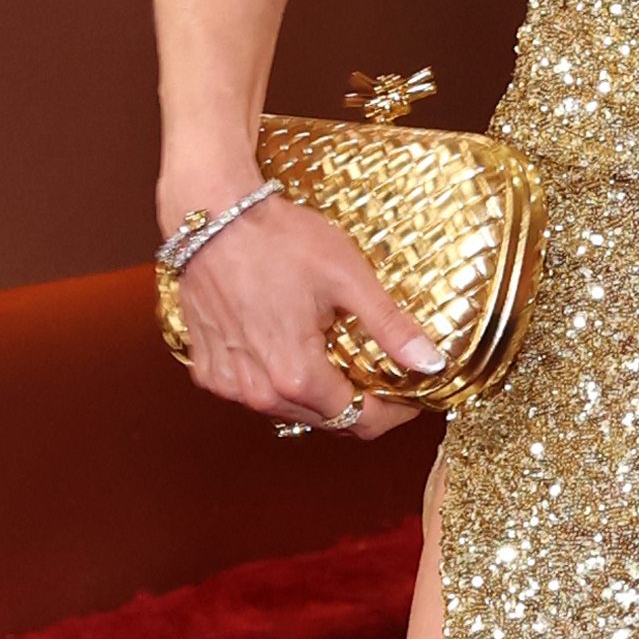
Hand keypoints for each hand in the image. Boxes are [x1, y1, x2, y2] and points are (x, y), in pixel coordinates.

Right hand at [164, 193, 445, 438]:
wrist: (211, 216)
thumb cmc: (277, 239)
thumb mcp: (348, 278)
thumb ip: (390, 326)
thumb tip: (430, 363)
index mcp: (296, 376)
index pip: (359, 421)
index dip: (394, 413)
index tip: (412, 394)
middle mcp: (257, 392)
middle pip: (327, 422)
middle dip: (362, 405)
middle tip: (386, 378)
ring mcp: (228, 384)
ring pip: (291, 411)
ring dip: (322, 396)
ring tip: (343, 362)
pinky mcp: (208, 370)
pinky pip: (255, 394)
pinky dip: (281, 383)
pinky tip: (297, 352)